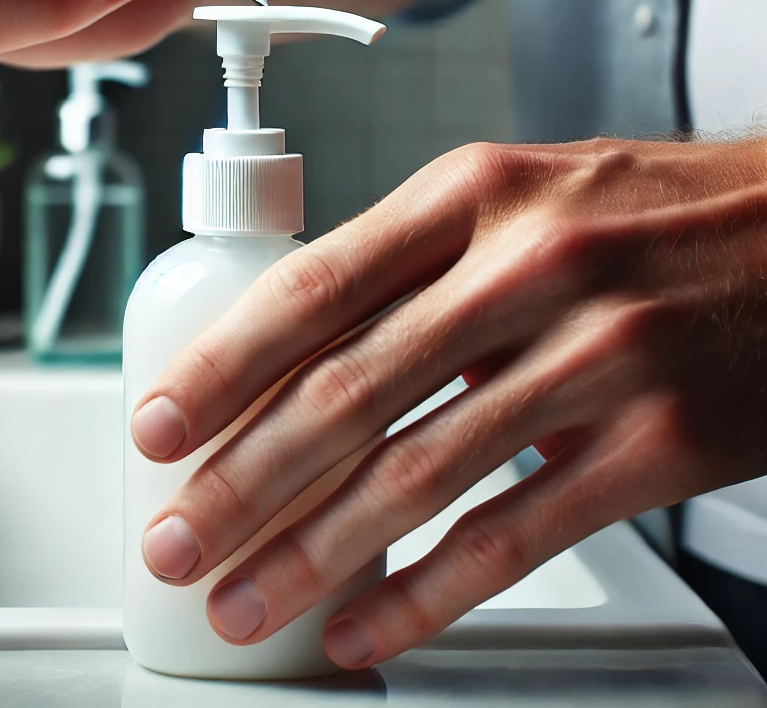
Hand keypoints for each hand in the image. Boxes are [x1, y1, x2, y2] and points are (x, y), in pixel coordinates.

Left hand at [130, 136, 766, 667]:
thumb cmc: (644, 211)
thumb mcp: (518, 192)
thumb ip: (413, 260)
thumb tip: (297, 343)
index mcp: (473, 191)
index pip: (314, 284)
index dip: (222, 364)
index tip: (158, 424)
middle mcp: (526, 265)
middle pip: (346, 391)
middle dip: (241, 479)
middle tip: (175, 538)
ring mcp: (597, 355)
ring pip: (416, 474)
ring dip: (311, 553)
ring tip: (242, 599)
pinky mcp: (659, 444)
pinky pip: (516, 537)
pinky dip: (426, 592)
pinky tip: (364, 624)